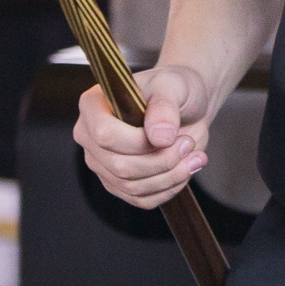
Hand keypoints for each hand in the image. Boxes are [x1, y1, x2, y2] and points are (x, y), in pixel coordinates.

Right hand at [74, 64, 213, 209]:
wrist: (186, 106)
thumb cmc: (174, 89)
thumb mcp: (173, 86)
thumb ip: (165, 107)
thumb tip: (160, 137)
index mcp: (93, 105)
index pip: (104, 134)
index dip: (138, 142)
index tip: (170, 134)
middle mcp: (91, 137)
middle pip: (120, 166)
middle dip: (162, 160)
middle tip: (188, 144)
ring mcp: (103, 164)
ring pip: (133, 187)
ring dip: (171, 175)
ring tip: (194, 155)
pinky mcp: (119, 184)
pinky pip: (143, 199)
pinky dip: (170, 188)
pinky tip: (186, 168)